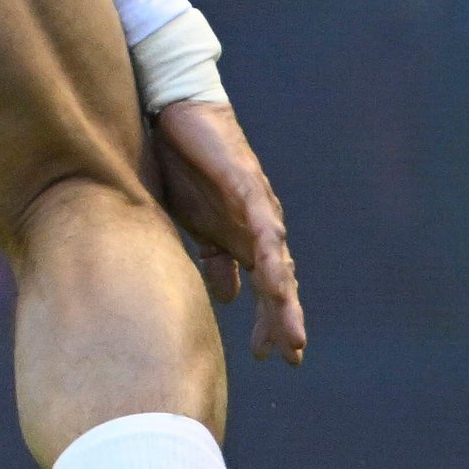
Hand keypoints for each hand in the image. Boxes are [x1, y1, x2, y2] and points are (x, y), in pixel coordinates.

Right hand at [149, 95, 306, 364]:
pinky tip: (274, 280)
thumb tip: (226, 299)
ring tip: (290, 331)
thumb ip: (212, 258)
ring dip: (283, 298)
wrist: (177, 111)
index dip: (268, 322)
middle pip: (278, 284)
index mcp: (240, 239)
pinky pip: (262, 227)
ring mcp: (256, 209)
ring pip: (277, 263)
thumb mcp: (190, 220)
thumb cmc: (183, 163)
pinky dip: (270, 255)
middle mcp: (257, 229)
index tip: (269, 356)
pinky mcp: (246, 187)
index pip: (261, 289)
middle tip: (291, 357)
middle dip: (283, 321)